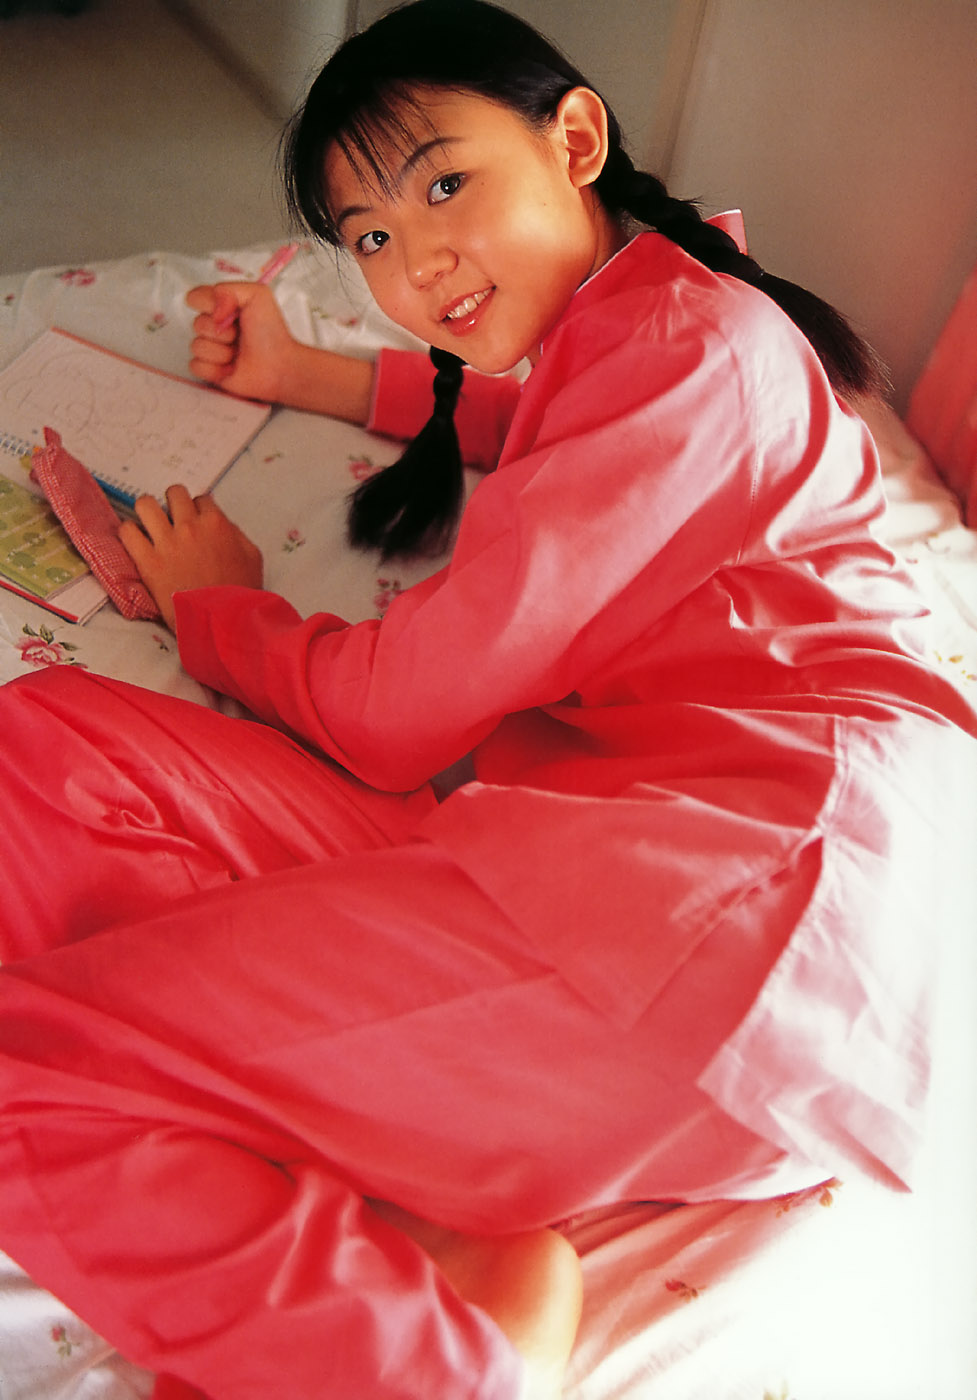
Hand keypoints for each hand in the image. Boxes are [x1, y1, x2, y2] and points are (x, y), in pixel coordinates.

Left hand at [119, 486, 262, 631]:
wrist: (221, 621)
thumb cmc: (239, 593)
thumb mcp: (252, 558)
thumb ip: (236, 534)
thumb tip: (223, 525)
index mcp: (216, 524)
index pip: (201, 499)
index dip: (198, 510)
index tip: (195, 521)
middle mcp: (190, 527)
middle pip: (174, 493)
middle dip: (173, 503)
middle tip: (172, 518)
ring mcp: (166, 542)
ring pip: (145, 504)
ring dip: (147, 511)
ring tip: (150, 524)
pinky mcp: (147, 561)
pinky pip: (127, 531)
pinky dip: (129, 534)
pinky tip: (136, 542)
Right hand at [186, 280, 296, 402]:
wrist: (280, 366)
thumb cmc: (272, 333)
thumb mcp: (258, 295)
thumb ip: (229, 289)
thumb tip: (213, 309)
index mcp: (221, 306)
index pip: (195, 297)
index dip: (208, 304)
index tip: (228, 312)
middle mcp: (214, 327)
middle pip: (196, 324)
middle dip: (220, 331)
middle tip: (239, 336)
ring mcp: (212, 349)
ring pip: (196, 346)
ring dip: (220, 352)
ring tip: (238, 354)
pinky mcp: (210, 370)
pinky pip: (196, 366)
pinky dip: (215, 369)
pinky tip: (231, 368)